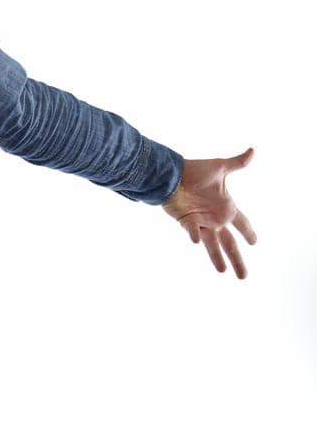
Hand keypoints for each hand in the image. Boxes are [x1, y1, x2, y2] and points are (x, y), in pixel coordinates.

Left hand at [162, 146, 256, 277]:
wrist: (172, 173)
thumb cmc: (194, 171)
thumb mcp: (220, 167)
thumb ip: (237, 163)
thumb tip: (253, 151)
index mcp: (226, 207)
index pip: (241, 222)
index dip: (248, 232)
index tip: (255, 242)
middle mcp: (214, 218)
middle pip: (229, 243)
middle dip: (237, 259)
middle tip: (244, 276)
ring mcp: (201, 221)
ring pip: (211, 244)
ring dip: (217, 257)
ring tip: (224, 272)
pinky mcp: (186, 221)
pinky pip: (192, 230)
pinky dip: (194, 234)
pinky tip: (197, 241)